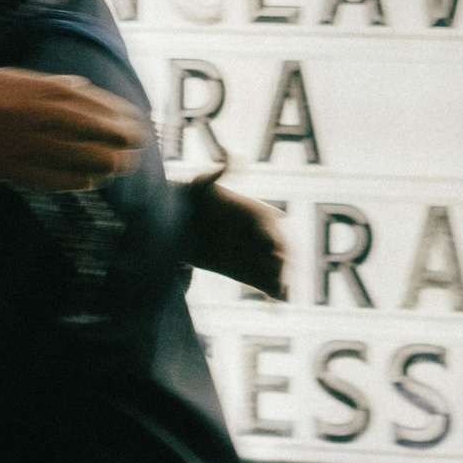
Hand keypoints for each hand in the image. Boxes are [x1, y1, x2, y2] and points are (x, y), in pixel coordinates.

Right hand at [0, 69, 145, 192]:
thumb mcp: (1, 77)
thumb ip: (41, 84)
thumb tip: (80, 89)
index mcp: (20, 88)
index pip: (77, 99)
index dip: (108, 111)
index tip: (131, 118)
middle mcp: (19, 115)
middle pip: (78, 127)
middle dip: (113, 136)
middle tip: (137, 143)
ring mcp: (10, 144)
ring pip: (66, 155)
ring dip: (99, 161)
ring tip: (122, 164)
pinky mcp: (0, 170)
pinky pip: (43, 178)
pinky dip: (70, 181)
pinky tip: (91, 182)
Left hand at [184, 167, 286, 297]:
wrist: (178, 224)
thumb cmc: (193, 199)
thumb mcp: (201, 184)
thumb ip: (218, 173)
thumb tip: (232, 153)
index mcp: (257, 213)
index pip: (273, 226)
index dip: (276, 239)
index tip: (274, 251)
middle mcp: (262, 236)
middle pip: (281, 251)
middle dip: (284, 265)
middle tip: (280, 280)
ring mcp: (257, 256)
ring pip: (279, 270)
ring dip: (283, 283)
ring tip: (281, 297)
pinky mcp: (248, 273)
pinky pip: (267, 285)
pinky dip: (275, 297)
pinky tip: (276, 308)